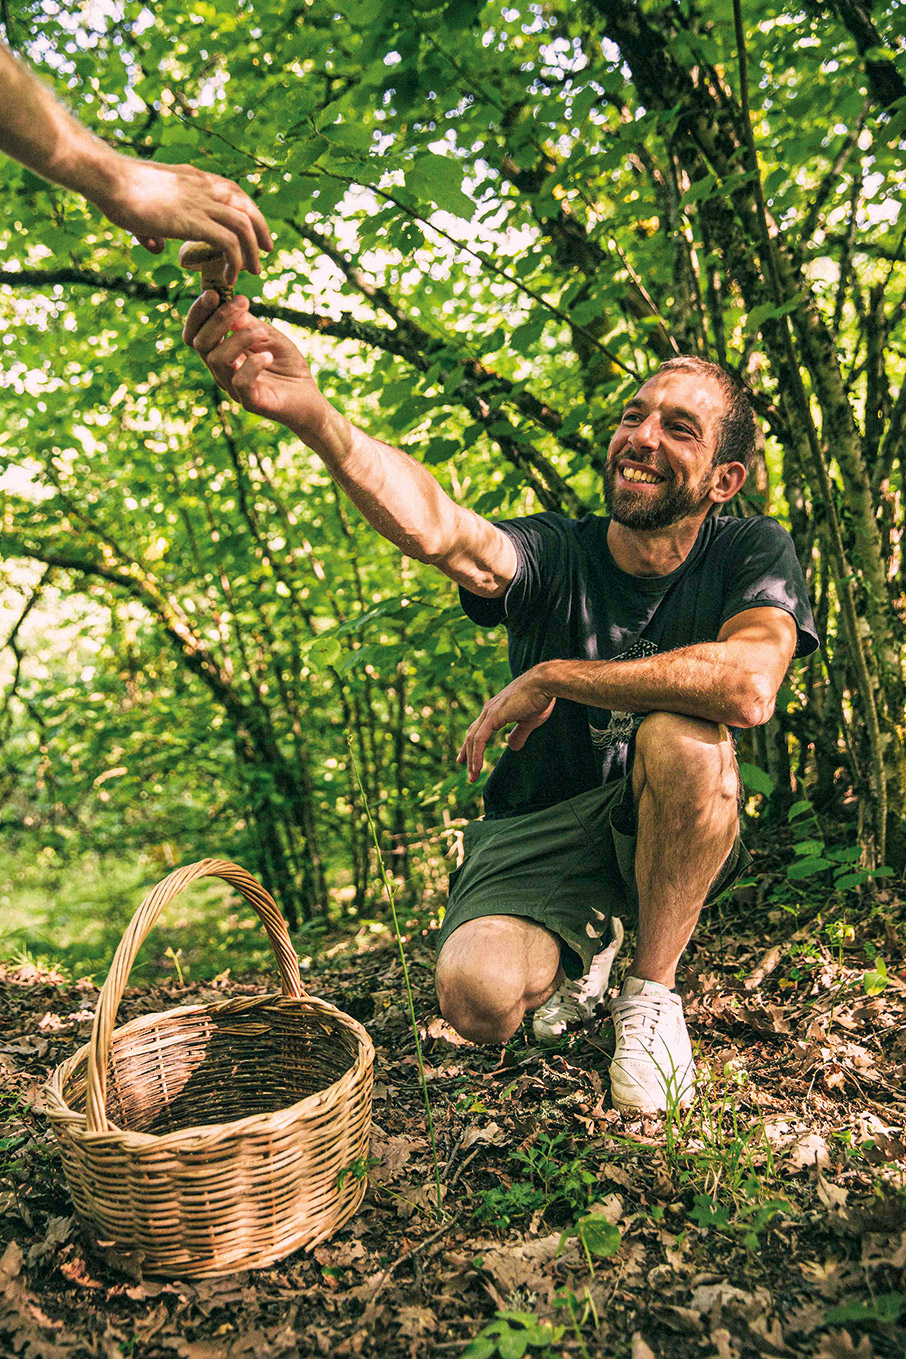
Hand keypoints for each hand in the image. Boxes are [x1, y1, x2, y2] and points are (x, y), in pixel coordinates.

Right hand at [97, 157, 272, 282]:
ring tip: (253, 271)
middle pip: (246, 206)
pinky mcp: (193, 221)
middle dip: (261, 230)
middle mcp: (202, 187)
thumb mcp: (141, 208)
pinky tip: (229, 278)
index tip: (255, 231)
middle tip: (266, 252)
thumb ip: (153, 229)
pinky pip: (228, 243)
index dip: (248, 211)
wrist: (106, 178)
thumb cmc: (114, 190)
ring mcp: (199, 202)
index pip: (232, 191)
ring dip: (252, 251)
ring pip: (243, 226)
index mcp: (192, 178)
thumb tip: (154, 246)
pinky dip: (235, 262)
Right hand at [183, 293, 324, 433]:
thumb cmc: (287, 367)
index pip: (195, 334)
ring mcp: (234, 388)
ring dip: (240, 337)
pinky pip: (240, 382)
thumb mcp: (269, 336)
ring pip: (218, 359)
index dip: (198, 313)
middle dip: (218, 318)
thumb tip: (231, 306)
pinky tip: (269, 357)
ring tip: (263, 331)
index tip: (214, 293)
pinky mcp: (252, 402)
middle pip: (200, 343)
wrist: (310, 400)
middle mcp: (222, 371)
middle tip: (243, 301)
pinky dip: (253, 364)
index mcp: (222, 354)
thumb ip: (249, 323)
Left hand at [457, 668, 555, 782]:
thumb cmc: (539, 699)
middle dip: (468, 755)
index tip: (466, 760)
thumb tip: (511, 747)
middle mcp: (488, 710)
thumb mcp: (528, 722)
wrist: (544, 683)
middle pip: (472, 736)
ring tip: (472, 776)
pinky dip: (476, 754)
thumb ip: (518, 734)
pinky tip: (477, 767)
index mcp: (495, 710)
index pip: (477, 730)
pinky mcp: (493, 716)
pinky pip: (479, 739)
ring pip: (473, 739)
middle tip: (469, 774)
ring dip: (471, 759)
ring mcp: (489, 712)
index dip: (471, 745)